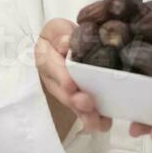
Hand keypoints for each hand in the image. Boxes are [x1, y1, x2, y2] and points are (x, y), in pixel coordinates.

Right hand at [36, 18, 112, 134]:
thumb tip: (66, 45)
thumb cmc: (61, 35)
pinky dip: (95, 119)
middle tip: (87, 104)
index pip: (52, 67)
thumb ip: (60, 35)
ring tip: (97, 122)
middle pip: (62, 93)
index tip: (71, 85)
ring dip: (85, 115)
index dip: (62, 77)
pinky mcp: (79, 100)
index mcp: (46, 57)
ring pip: (73, 106)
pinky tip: (105, 123)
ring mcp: (65, 92)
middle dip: (75, 101)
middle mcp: (53, 79)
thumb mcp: (58, 29)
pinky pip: (85, 112)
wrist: (66, 45)